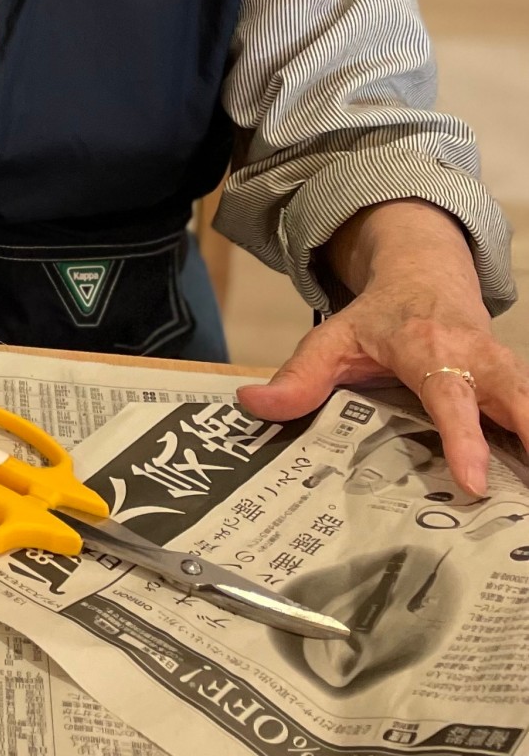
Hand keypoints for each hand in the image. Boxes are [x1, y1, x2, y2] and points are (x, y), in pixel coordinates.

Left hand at [237, 201, 528, 495]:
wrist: (425, 275)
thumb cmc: (380, 318)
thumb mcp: (333, 338)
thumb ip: (298, 376)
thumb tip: (253, 405)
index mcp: (427, 349)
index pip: (448, 396)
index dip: (463, 438)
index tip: (472, 481)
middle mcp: (474, 358)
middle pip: (515, 396)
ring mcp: (502, 369)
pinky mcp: (517, 382)